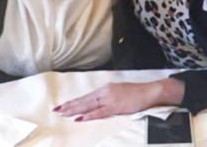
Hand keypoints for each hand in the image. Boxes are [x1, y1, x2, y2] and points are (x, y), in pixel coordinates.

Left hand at [53, 79, 184, 121]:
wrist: (150, 91)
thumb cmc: (137, 93)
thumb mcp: (119, 92)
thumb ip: (109, 96)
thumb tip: (99, 102)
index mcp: (106, 88)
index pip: (86, 96)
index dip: (74, 101)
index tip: (63, 105)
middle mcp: (105, 92)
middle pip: (84, 100)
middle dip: (70, 105)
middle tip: (57, 110)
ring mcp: (110, 99)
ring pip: (88, 105)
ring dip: (75, 110)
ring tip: (63, 113)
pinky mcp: (116, 106)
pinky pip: (99, 112)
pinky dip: (89, 115)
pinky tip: (80, 118)